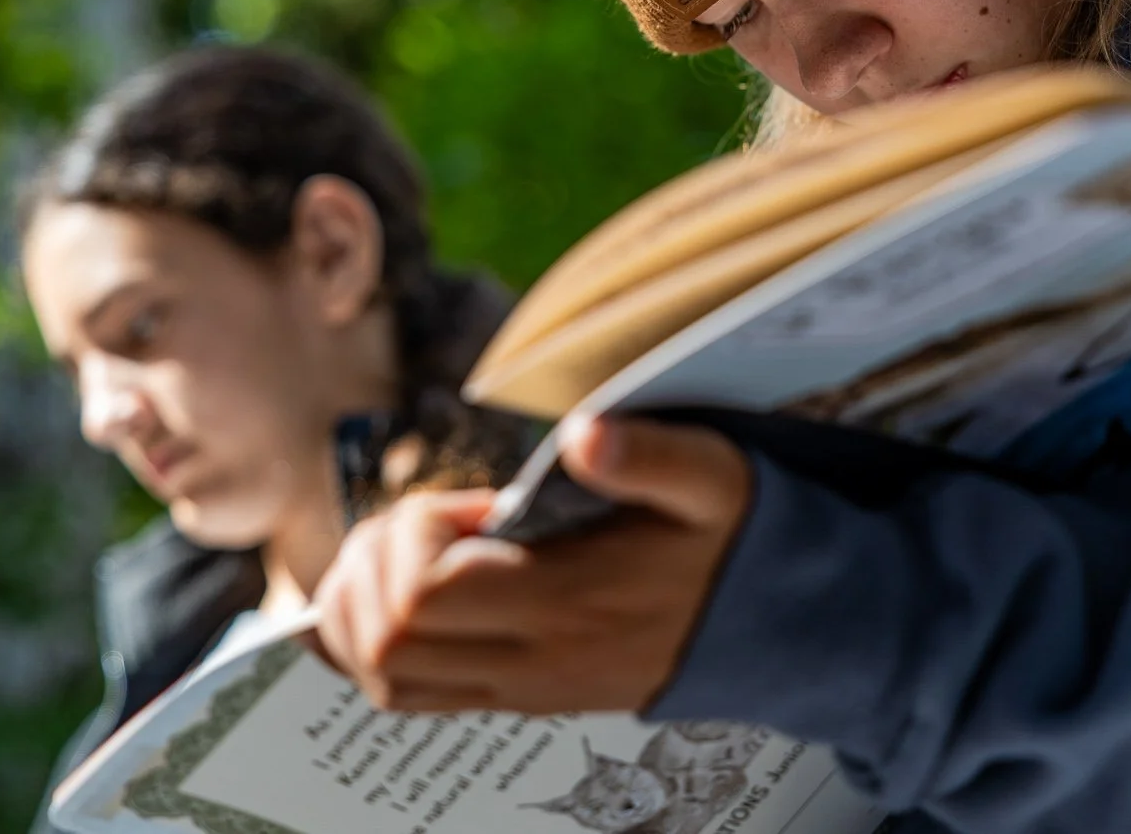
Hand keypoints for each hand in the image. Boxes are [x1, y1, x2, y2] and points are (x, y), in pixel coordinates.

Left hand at [312, 416, 751, 714]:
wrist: (767, 623)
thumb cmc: (728, 539)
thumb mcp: (710, 478)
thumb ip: (648, 454)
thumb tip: (583, 434)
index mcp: (566, 603)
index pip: (426, 595)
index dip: (411, 537)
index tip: (463, 503)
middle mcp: (531, 661)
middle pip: (386, 643)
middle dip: (372, 566)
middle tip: (419, 521)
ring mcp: (518, 688)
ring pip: (384, 678)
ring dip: (363, 608)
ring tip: (405, 552)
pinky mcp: (515, 696)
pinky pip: (409, 695)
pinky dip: (374, 645)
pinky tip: (398, 591)